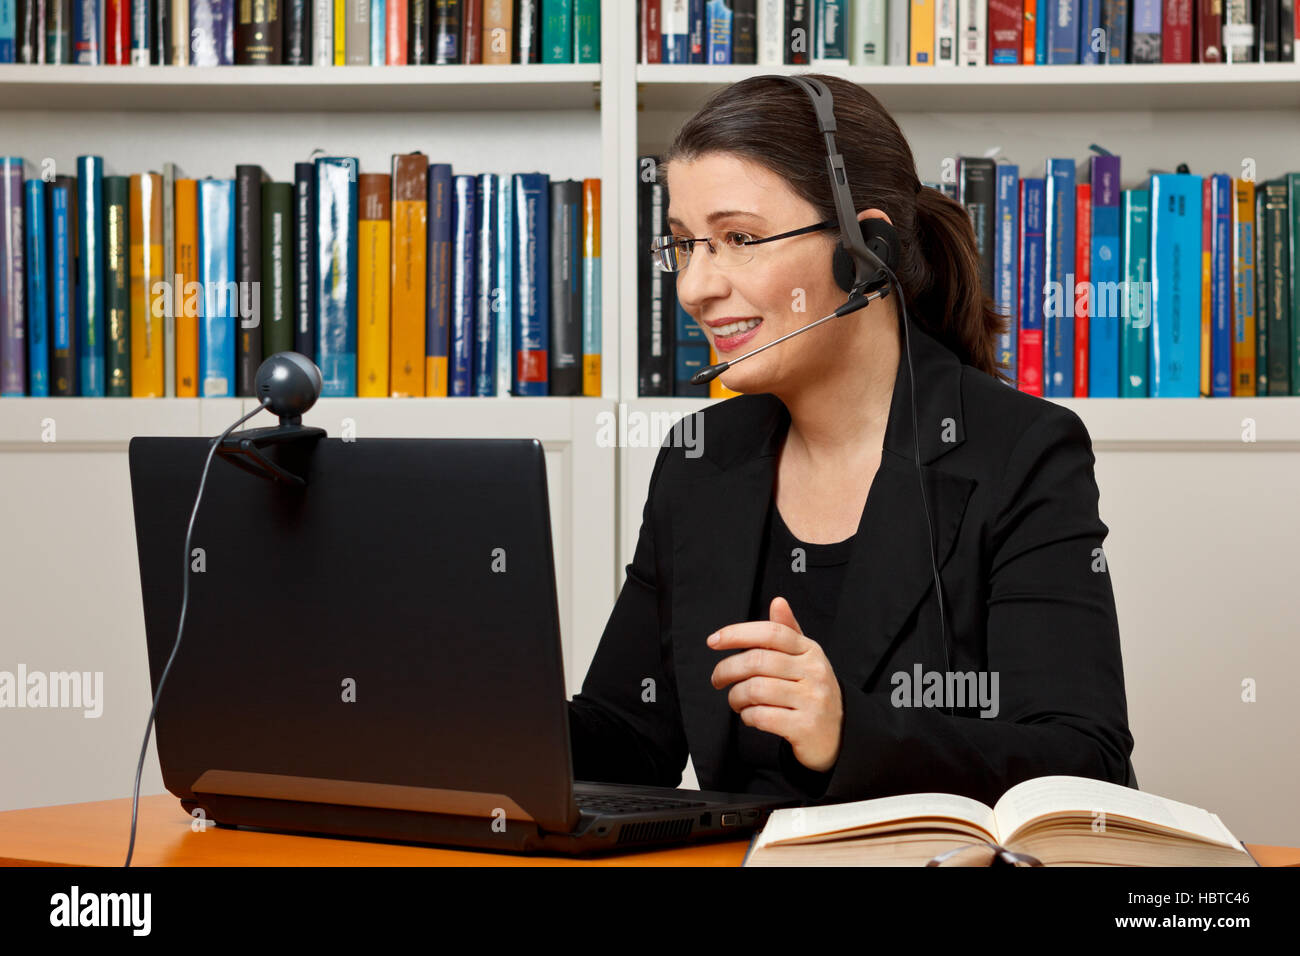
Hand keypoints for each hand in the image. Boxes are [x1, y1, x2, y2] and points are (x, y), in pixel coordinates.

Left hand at [708, 596, 843, 773]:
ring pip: (755, 690)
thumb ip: (788, 632)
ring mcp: (812, 700)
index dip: (737, 633)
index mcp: (810, 650)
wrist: (839, 734)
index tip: (713, 641)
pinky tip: (750, 716)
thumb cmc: (813, 692)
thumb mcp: (805, 659)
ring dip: (736, 697)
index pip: (771, 632)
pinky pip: (761, 716)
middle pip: (757, 661)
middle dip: (727, 670)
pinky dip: (747, 717)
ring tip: (736, 701)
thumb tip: (778, 601)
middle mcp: (814, 672)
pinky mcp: (805, 726)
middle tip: (718, 679)